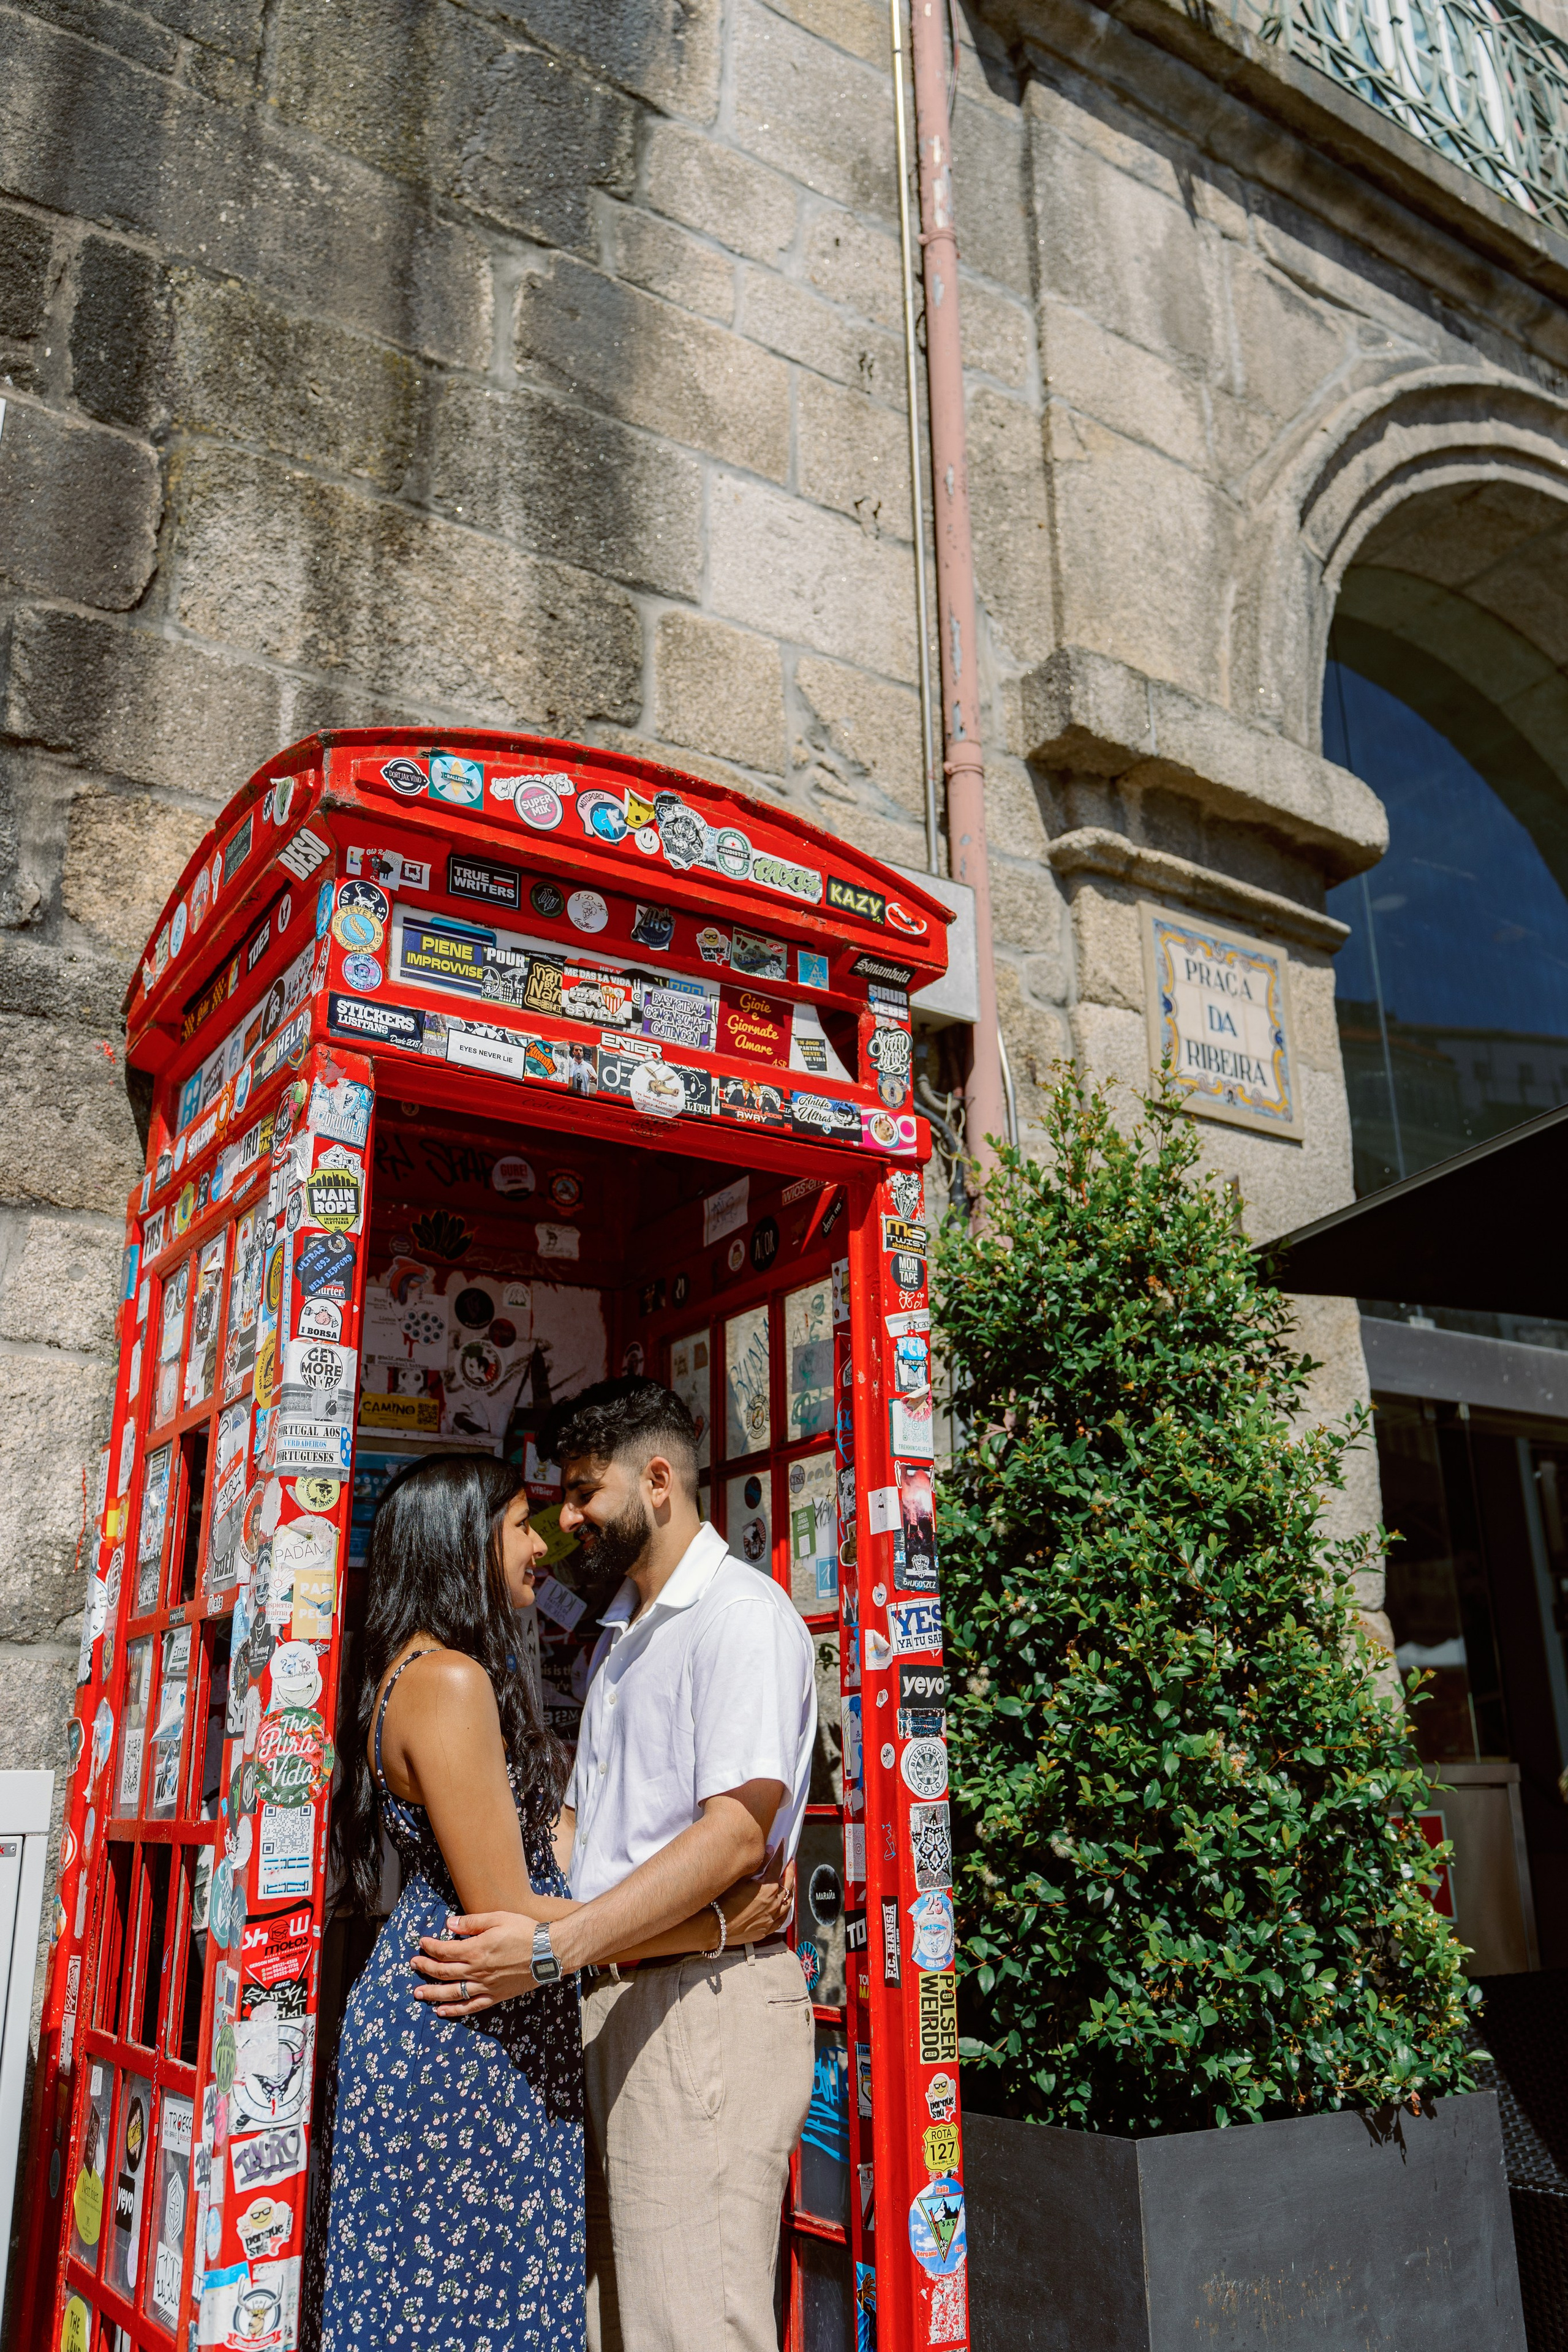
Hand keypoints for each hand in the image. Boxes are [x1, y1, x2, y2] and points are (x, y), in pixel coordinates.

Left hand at [411, 1911, 540, 2016]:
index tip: (422, 1942)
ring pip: (452, 1992)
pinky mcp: (495, 1996)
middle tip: (413, 1964)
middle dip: (425, 1967)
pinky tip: (441, 2011)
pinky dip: (454, 2011)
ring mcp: (485, 1986)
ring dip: (432, 1992)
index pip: (444, 1950)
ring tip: (417, 1993)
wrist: (548, 1952)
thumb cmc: (524, 1931)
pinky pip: (470, 2007)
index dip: (430, 1946)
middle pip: (443, 1971)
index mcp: (476, 1950)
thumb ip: (472, 1922)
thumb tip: (449, 1924)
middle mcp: (476, 1970)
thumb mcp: (498, 1918)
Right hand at [719, 1857, 794, 1945]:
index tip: (781, 1845)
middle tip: (790, 1863)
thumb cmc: (725, 1901)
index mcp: (769, 1888)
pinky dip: (785, 1911)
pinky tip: (784, 1907)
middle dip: (789, 1871)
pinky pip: (781, 1919)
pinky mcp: (766, 1929)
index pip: (777, 1866)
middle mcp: (774, 1903)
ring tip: (789, 1883)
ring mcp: (771, 1918)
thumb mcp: (740, 1879)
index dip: (780, 1854)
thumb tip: (770, 1850)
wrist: (717, 1927)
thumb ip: (758, 1864)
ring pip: (788, 1903)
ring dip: (790, 1890)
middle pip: (787, 1884)